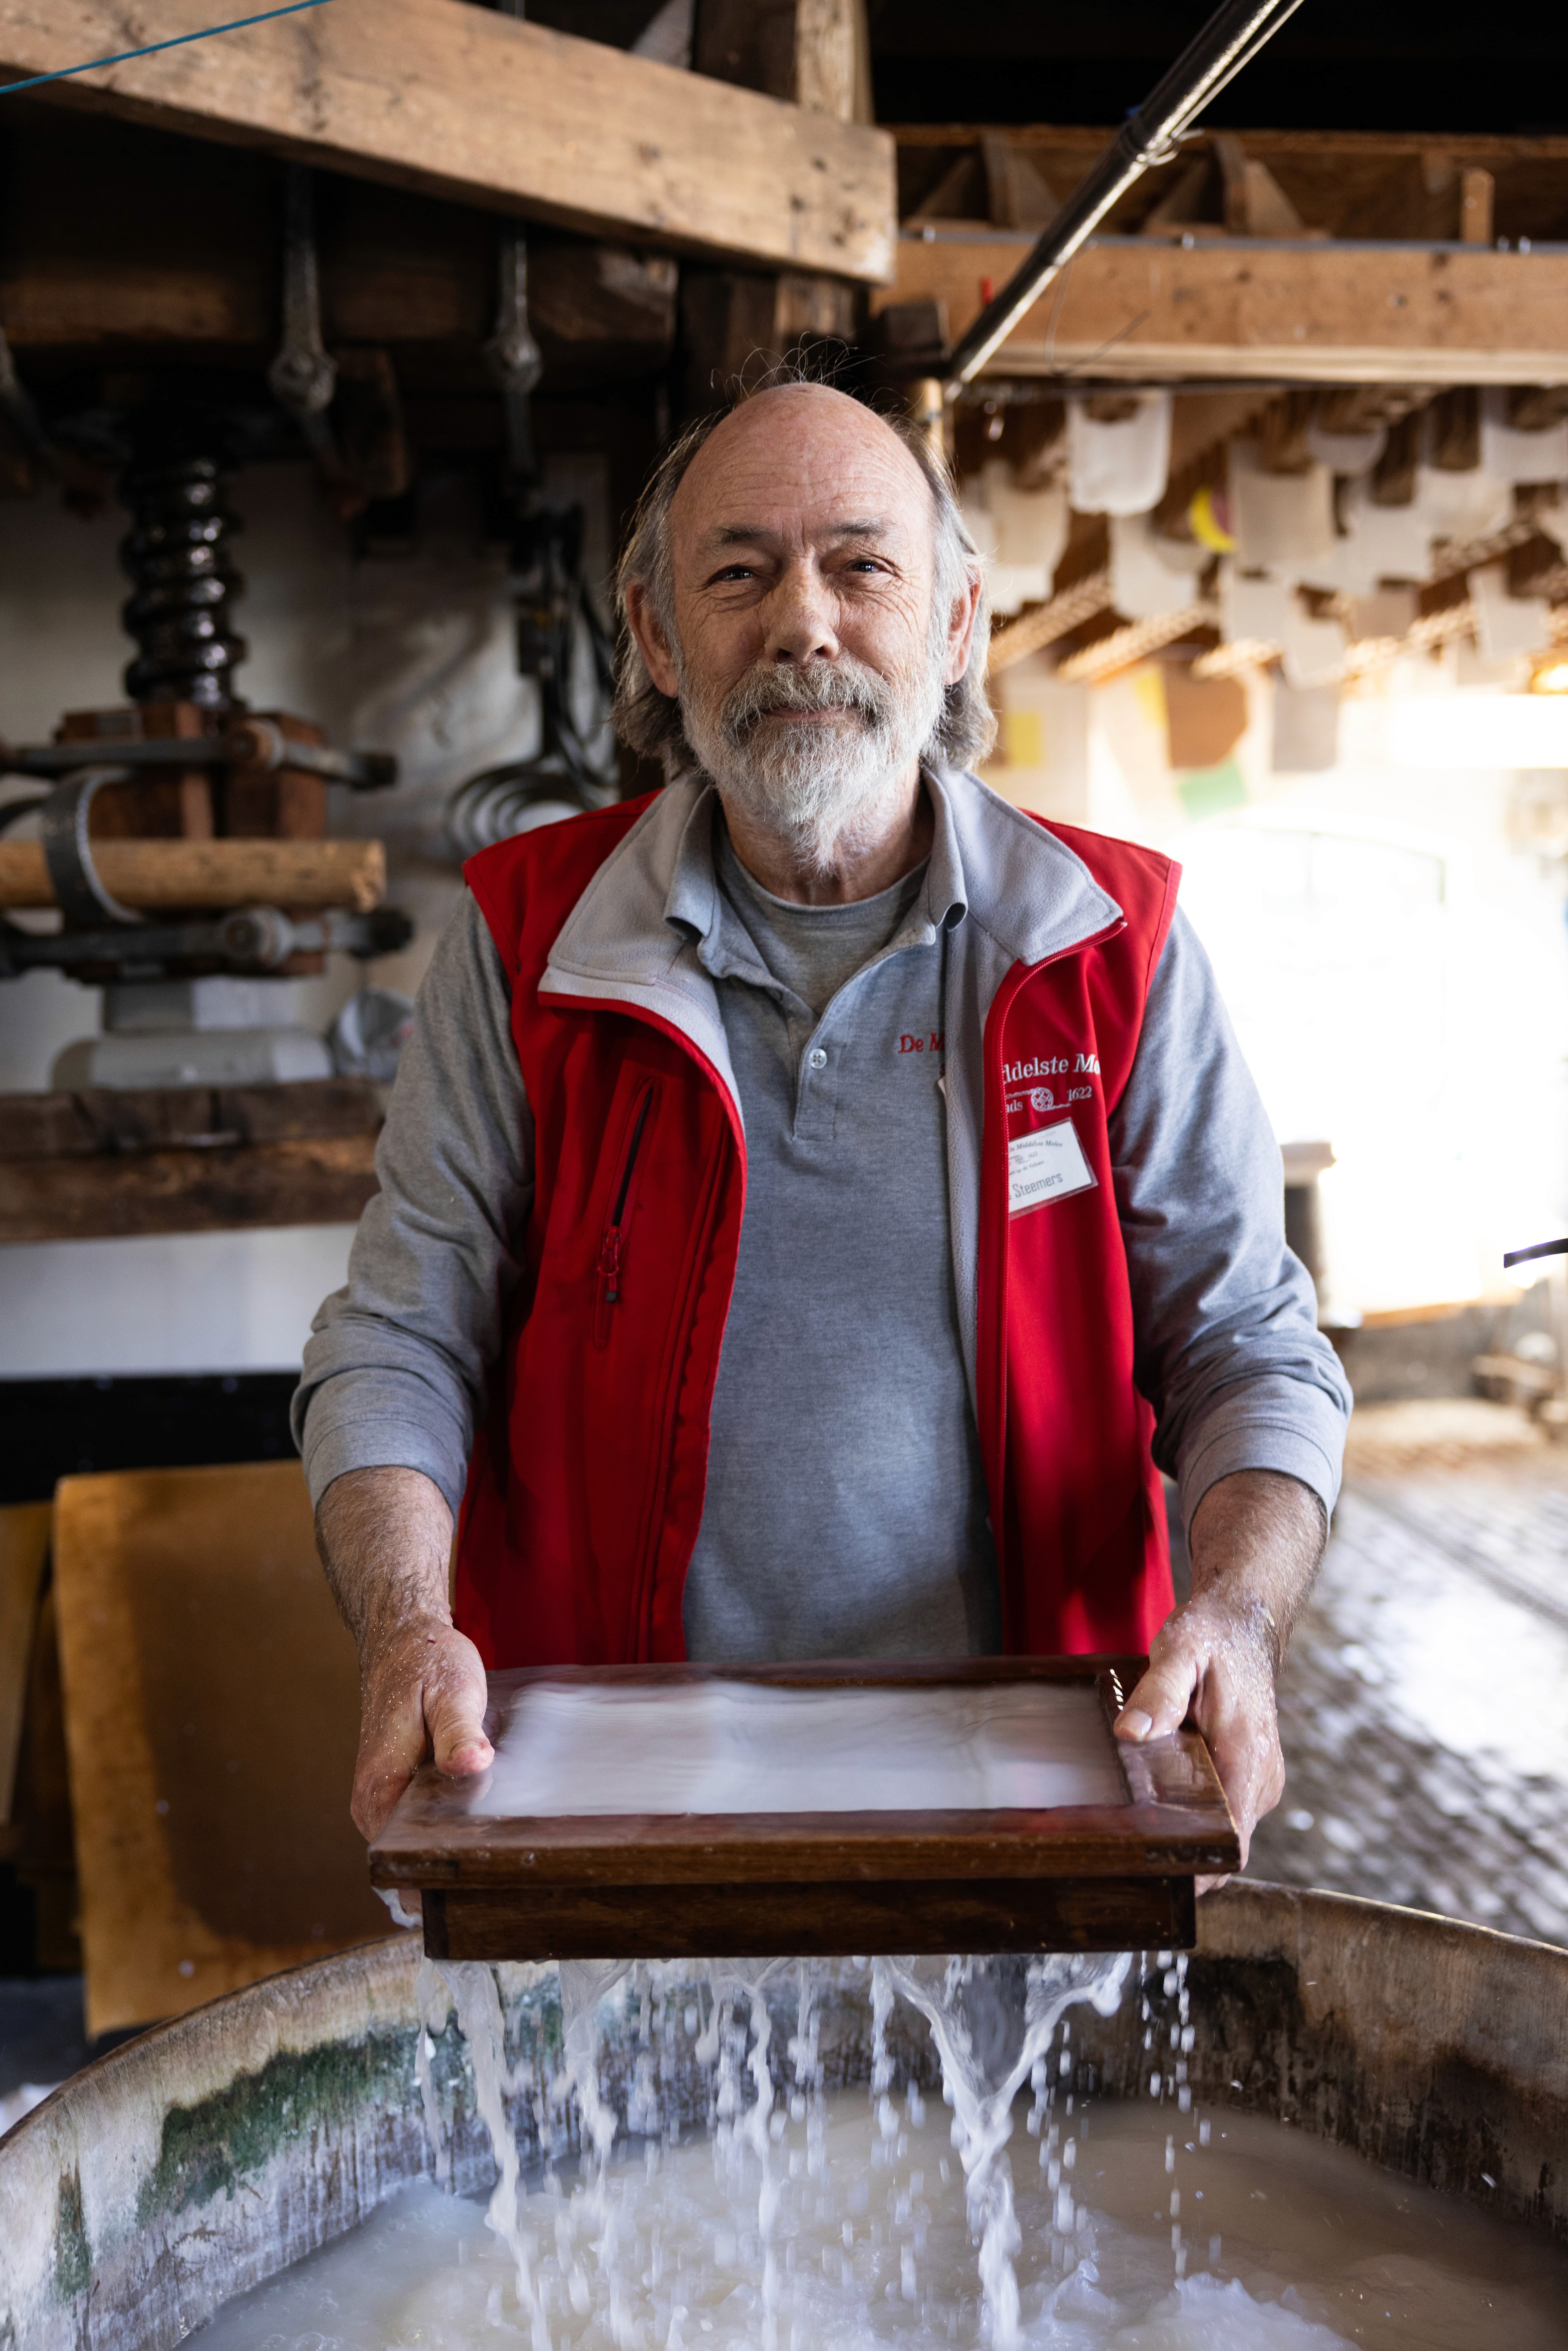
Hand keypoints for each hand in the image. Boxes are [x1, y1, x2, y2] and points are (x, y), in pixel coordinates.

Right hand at [352, 1614, 492, 1842]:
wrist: (401, 1645)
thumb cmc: (426, 1665)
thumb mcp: (452, 1692)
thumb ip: (459, 1732)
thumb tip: (472, 1765)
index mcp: (381, 1784)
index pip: (405, 1854)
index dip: (444, 1866)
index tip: (483, 1864)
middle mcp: (371, 1801)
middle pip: (411, 1854)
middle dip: (452, 1858)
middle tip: (499, 1848)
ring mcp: (379, 1800)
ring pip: (415, 1840)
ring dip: (450, 1838)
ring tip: (490, 1826)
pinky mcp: (391, 1793)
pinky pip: (417, 1823)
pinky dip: (444, 1819)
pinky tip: (475, 1808)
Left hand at [1113, 1591, 1283, 1888]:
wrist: (1243, 1621)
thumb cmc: (1212, 1636)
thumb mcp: (1179, 1653)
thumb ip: (1158, 1694)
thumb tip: (1129, 1733)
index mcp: (1248, 1759)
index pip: (1233, 1843)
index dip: (1199, 1869)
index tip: (1157, 1878)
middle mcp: (1261, 1778)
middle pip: (1226, 1844)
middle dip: (1184, 1856)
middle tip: (1127, 1860)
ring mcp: (1257, 1778)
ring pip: (1223, 1828)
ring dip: (1187, 1832)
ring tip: (1135, 1834)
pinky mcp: (1247, 1772)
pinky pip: (1223, 1809)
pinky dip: (1195, 1812)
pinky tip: (1157, 1804)